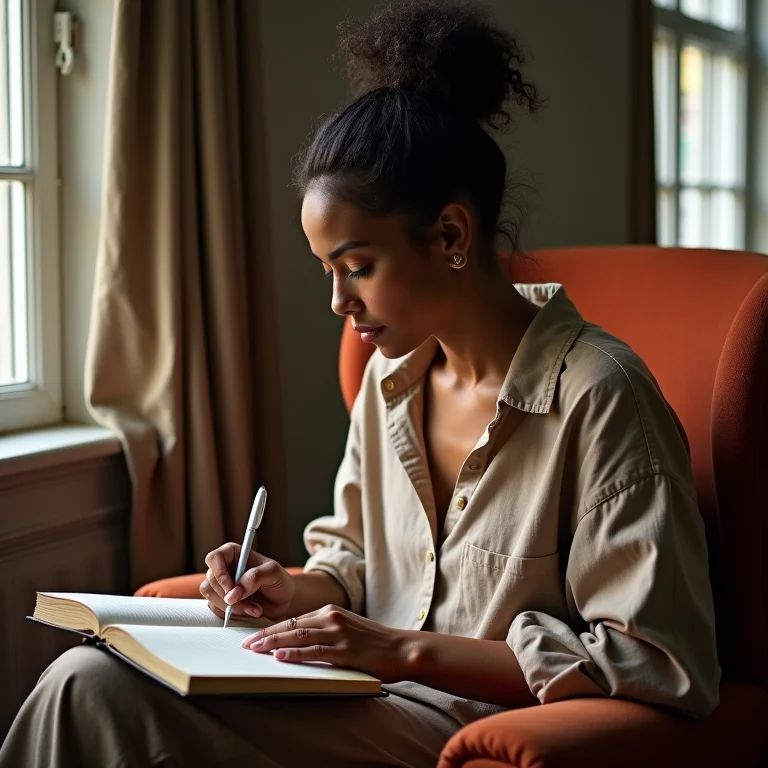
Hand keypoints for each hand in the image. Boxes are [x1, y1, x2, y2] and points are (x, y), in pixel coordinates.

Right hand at [201, 543, 294, 621]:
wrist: (283, 600)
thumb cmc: (279, 581)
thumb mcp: (273, 573)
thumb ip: (254, 577)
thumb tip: (233, 593)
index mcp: (235, 554)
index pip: (214, 557)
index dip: (218, 572)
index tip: (230, 587)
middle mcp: (225, 568)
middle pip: (211, 580)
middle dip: (228, 595)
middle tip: (248, 602)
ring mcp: (222, 585)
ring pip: (211, 595)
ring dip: (232, 606)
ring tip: (254, 608)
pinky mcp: (222, 601)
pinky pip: (216, 608)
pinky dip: (232, 614)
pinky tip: (250, 612)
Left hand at [240, 604, 409, 682]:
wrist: (401, 648)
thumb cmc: (374, 642)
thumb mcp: (347, 628)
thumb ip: (324, 630)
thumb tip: (297, 640)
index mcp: (330, 611)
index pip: (294, 618)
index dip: (272, 628)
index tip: (254, 636)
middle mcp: (332, 618)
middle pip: (291, 625)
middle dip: (266, 635)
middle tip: (246, 644)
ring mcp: (338, 634)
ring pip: (298, 636)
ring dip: (273, 643)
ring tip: (254, 650)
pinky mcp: (345, 651)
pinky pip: (314, 652)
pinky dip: (295, 654)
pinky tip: (280, 657)